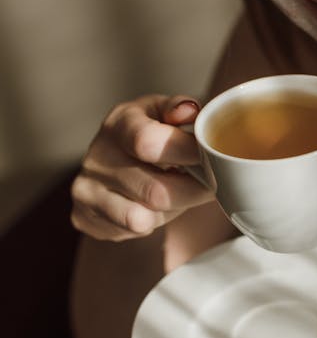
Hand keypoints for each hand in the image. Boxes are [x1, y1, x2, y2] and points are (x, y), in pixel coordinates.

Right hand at [71, 94, 212, 240]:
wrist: (113, 164)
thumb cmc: (148, 135)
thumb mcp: (163, 113)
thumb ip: (180, 108)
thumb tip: (189, 111)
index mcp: (120, 122)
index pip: (147, 142)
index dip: (187, 154)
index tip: (210, 157)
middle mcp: (98, 155)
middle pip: (155, 191)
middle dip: (193, 191)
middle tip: (210, 184)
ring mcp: (87, 187)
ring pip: (145, 217)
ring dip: (173, 208)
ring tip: (179, 192)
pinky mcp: (84, 215)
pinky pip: (132, 229)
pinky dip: (153, 221)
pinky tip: (155, 205)